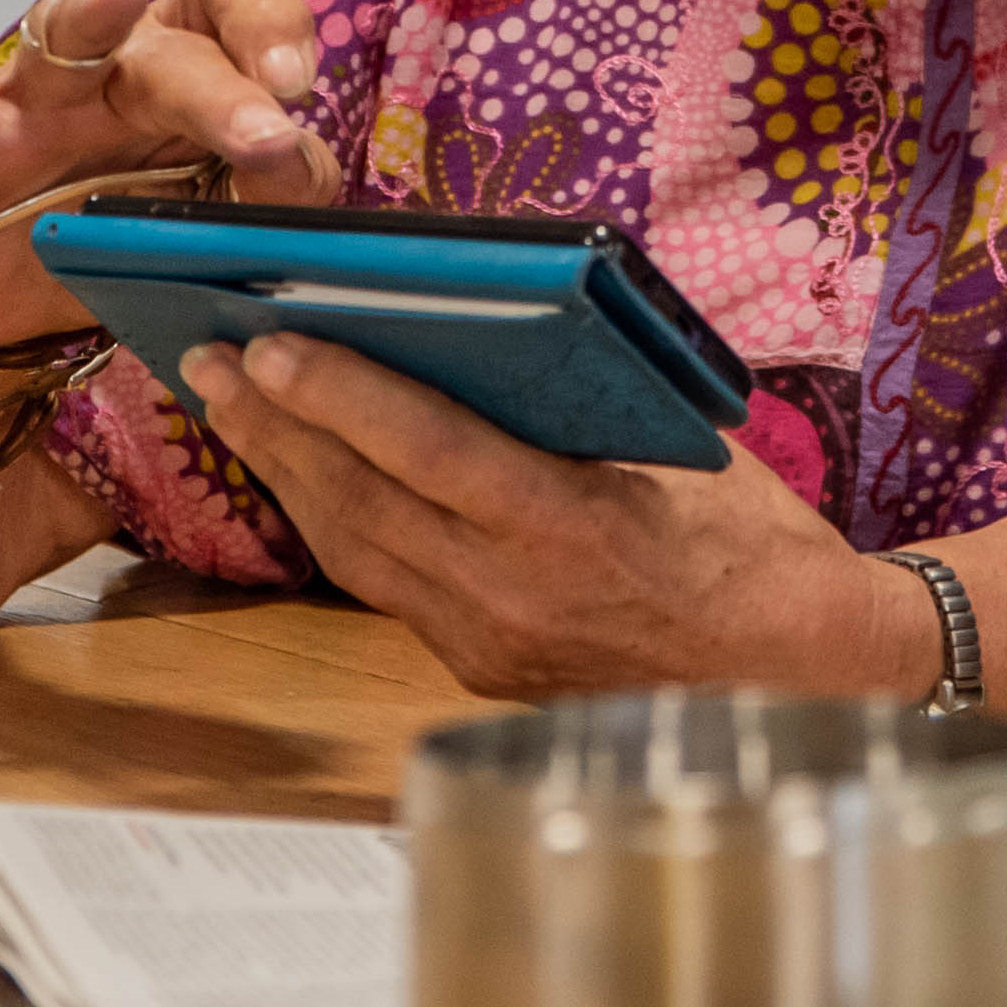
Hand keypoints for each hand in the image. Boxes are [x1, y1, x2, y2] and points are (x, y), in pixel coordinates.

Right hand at [0, 0, 341, 345]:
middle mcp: (117, 64)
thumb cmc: (134, 226)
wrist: (23, 305)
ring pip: (65, 37)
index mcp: (192, 60)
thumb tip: (299, 159)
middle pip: (171, 42)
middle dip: (221, 83)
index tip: (298, 85)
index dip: (268, 16)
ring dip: (94, 16)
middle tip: (268, 124)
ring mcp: (35, 99)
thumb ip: (278, 185)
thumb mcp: (221, 208)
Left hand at [176, 331, 922, 704]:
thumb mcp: (681, 451)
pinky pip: (385, 584)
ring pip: (355, 552)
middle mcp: (514, 600)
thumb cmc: (759, 546)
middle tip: (204, 356)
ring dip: (284, 473)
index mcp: (575, 532)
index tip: (271, 346)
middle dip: (274, 429)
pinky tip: (305, 473)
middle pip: (363, 507)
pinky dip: (335, 520)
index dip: (342, 400)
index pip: (431, 455)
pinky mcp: (480, 668)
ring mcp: (488, 646)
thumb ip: (579, 403)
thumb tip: (482, 328)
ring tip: (227, 403)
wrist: (803, 678)